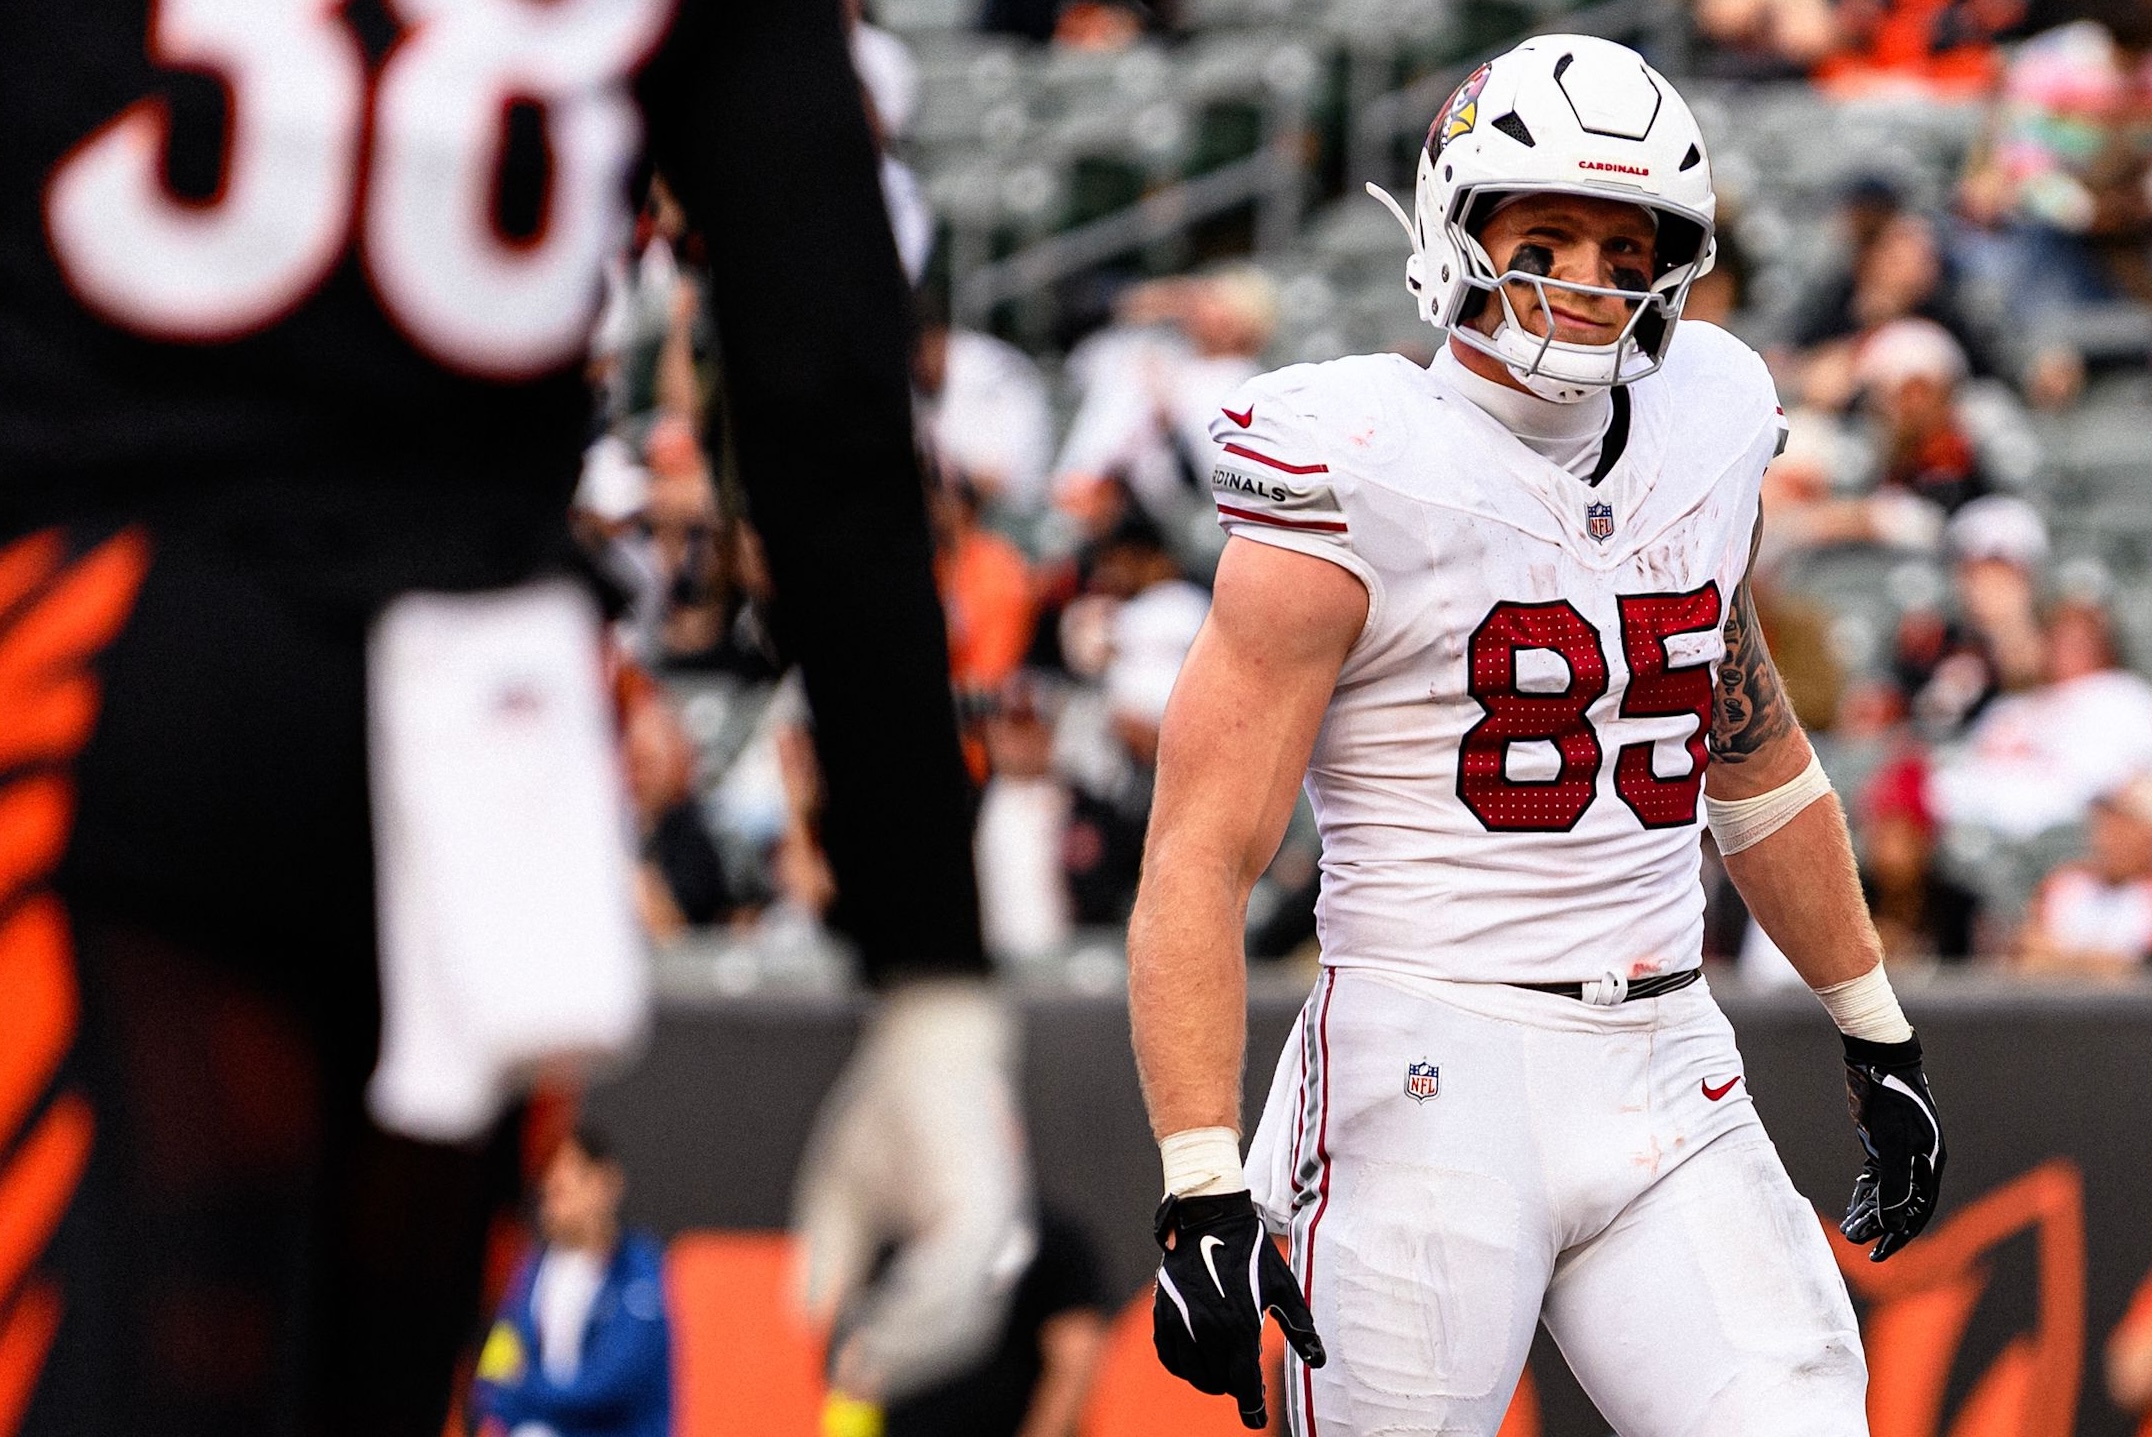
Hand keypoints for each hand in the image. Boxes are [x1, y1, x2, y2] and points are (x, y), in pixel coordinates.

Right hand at [1153, 1190, 1325, 1428]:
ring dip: (1210, 1380)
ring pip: (1194, 1374)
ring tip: (1223, 1372)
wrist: (1209, 1217)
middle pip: (1219, 1383)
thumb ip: (1300, 1326)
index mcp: (1240, 1326)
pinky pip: (1170, 1357)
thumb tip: (1317, 1359)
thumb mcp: (1282, 1286)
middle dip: (1235, 1388)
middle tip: (1245, 1381)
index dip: (1252, 1408)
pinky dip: (1183, 1367)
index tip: (1257, 1419)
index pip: (1244, 1385)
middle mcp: (1208, 1330)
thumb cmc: (1251, 1251)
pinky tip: (1196, 1361)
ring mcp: (1182, 1322)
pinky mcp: (1163, 1314)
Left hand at [1840, 1033, 1944, 1260]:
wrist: (1877, 1058)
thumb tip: (1892, 1220)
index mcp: (1930, 1164)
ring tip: (1849, 1230)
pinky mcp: (1883, 1144)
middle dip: (1880, 1226)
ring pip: (1886, 1193)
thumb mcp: (1891, 1141)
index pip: (1917, 1211)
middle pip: (1902, 1205)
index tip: (1879, 1253)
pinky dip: (1865, 1194)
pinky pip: (1876, 1178)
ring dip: (1869, 1212)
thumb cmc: (1889, 1096)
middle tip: (1856, 1241)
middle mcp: (1919, 1162)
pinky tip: (1854, 1207)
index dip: (1899, 1235)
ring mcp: (1902, 1153)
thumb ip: (1894, 1182)